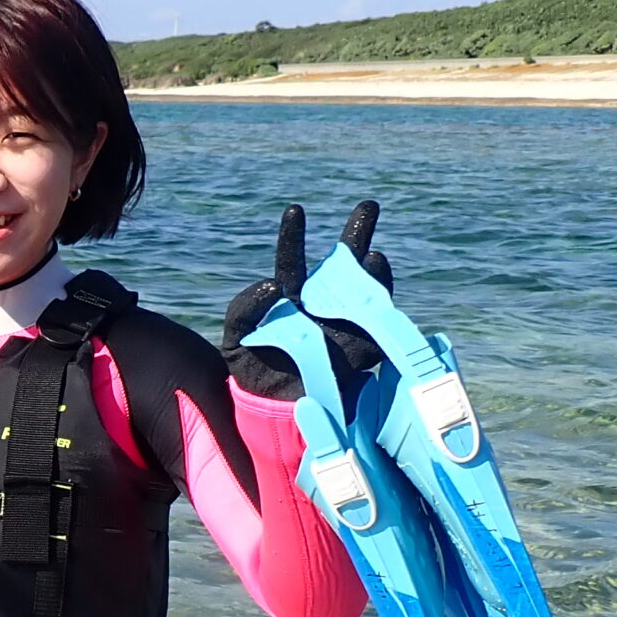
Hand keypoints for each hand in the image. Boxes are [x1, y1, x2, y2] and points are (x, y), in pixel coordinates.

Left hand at [220, 200, 394, 406]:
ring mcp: (344, 325)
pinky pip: (378, 327)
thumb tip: (273, 284)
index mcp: (289, 297)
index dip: (294, 236)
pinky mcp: (361, 351)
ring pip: (364, 290)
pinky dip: (382, 310)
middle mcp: (320, 305)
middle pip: (341, 264)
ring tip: (372, 255)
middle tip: (368, 205)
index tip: (295, 211)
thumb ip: (243, 307)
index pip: (292, 260)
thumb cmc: (251, 370)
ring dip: (372, 272)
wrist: (271, 411)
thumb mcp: (234, 337)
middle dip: (356, 234)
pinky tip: (382, 307)